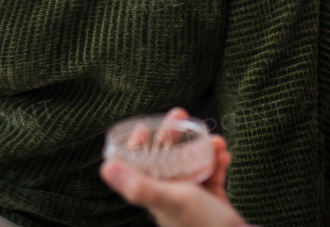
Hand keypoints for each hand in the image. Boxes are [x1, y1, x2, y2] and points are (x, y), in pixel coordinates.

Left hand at [101, 109, 241, 226]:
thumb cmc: (201, 224)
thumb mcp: (169, 199)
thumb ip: (139, 185)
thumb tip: (104, 168)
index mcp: (155, 194)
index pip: (139, 165)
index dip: (139, 145)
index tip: (143, 126)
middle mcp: (170, 194)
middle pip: (167, 158)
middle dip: (175, 135)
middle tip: (181, 113)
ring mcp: (191, 198)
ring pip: (192, 164)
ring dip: (203, 148)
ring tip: (216, 139)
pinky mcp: (211, 202)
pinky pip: (212, 176)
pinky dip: (218, 164)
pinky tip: (226, 156)